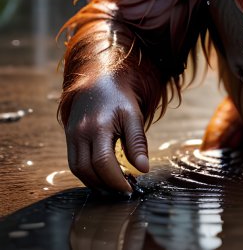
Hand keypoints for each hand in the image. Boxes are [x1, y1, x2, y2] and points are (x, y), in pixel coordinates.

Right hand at [64, 75, 148, 193]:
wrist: (99, 81)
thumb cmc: (120, 98)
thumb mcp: (133, 116)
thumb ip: (137, 142)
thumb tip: (143, 169)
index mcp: (98, 126)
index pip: (103, 162)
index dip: (116, 180)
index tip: (130, 189)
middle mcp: (80, 133)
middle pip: (88, 170)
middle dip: (106, 185)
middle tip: (124, 191)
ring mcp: (72, 136)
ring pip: (78, 169)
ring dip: (95, 183)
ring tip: (114, 187)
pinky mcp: (69, 138)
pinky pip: (74, 163)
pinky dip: (87, 174)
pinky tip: (102, 176)